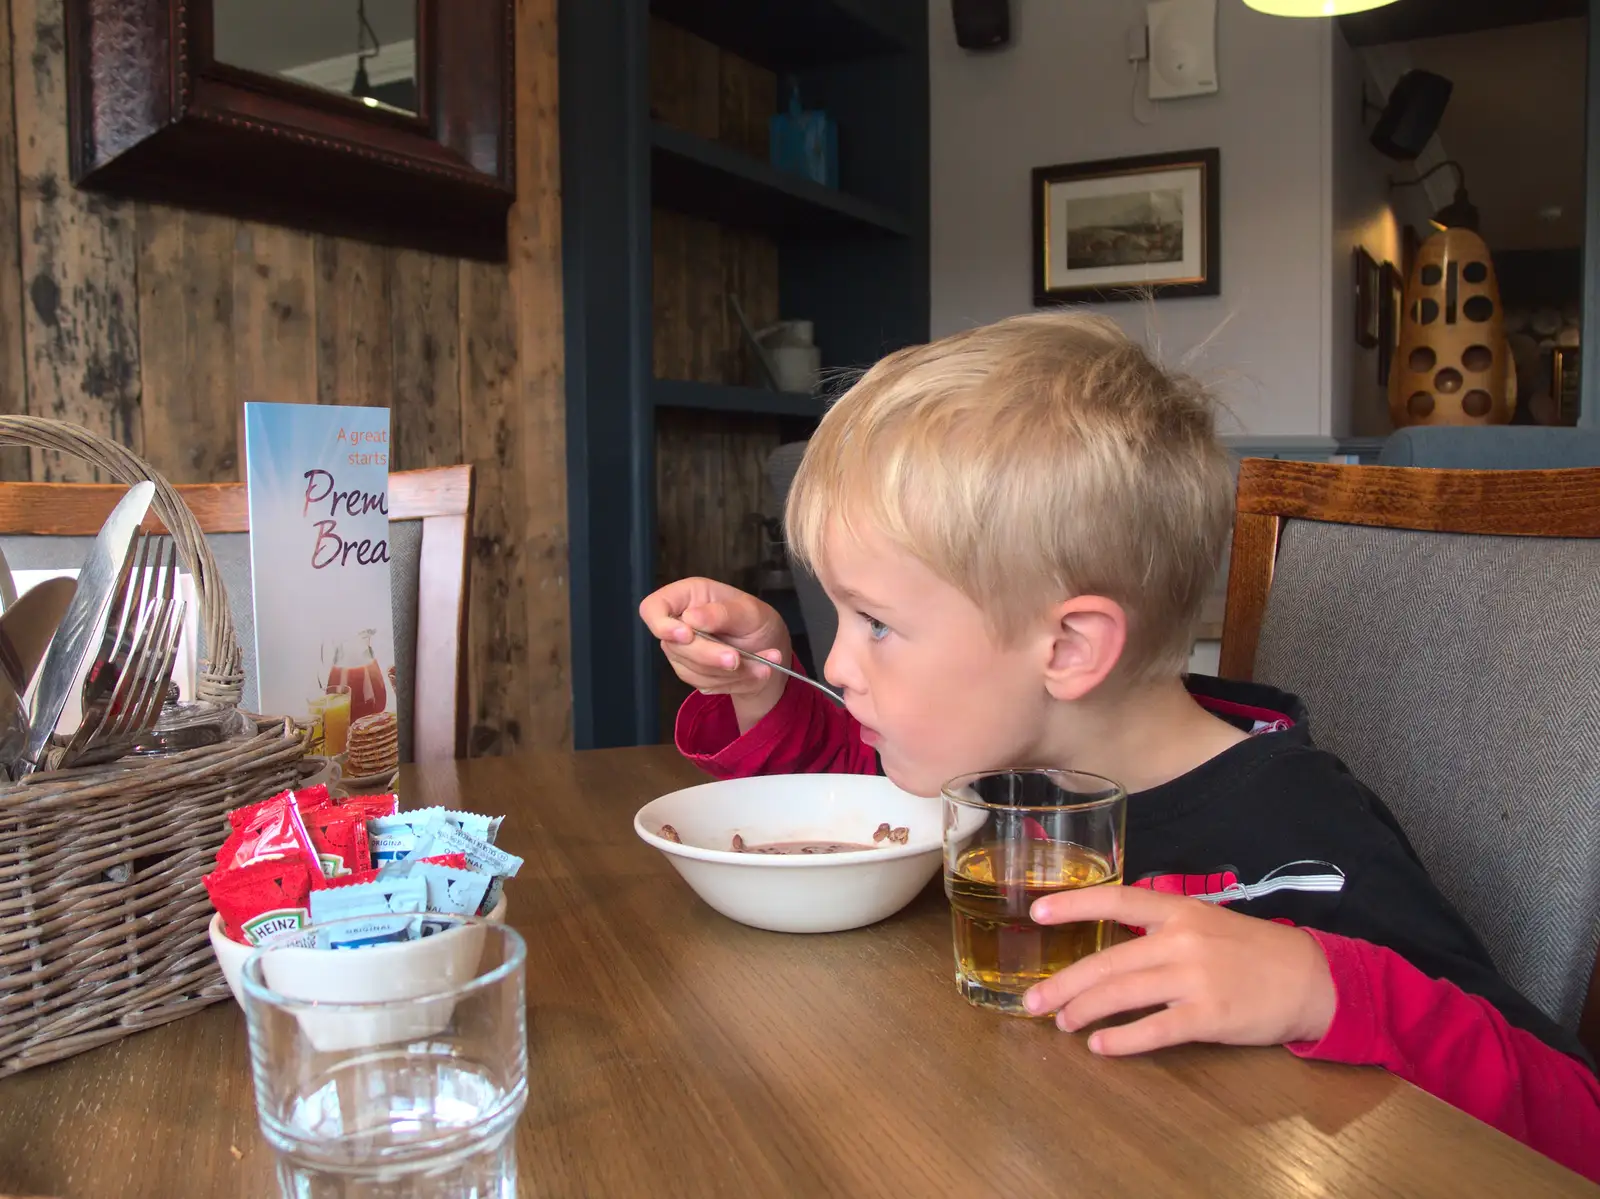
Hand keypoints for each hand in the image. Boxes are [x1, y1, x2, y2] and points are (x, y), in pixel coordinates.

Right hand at [638, 577, 791, 708]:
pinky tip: (757, 671)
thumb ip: (722, 613)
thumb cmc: (756, 620)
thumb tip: (691, 618)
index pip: (652, 609)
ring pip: (692, 670)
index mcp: (687, 597)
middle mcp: (679, 624)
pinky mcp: (693, 674)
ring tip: (764, 664)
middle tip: (736, 659)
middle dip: (708, 656)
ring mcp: (683, 652)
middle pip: (674, 646)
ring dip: (729, 672)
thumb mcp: (750, 611)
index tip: (687, 635)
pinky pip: (707, 684)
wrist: (768, 649)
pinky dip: (735, 681)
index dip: (661, 624)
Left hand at [1022, 885, 1336, 1055]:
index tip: (1036, 911)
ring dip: (1084, 1011)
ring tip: (1062, 1023)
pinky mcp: (1210, 1016)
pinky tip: (1100, 1045)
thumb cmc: (1252, 951)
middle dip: (1064, 984)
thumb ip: (1159, 931)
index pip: (1116, 900)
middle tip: (1033, 1002)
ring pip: (1122, 994)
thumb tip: (1109, 949)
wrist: (1310, 979)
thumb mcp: (1205, 924)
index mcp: (1179, 911)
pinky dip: (1122, 1039)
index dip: (1074, 905)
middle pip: (1108, 961)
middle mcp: (1182, 940)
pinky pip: (1154, 1029)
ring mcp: (1196, 979)